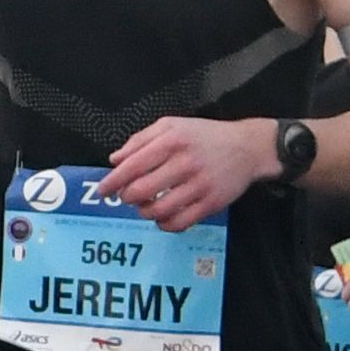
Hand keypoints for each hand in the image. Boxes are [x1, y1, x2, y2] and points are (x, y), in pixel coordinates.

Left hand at [102, 110, 276, 231]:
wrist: (248, 147)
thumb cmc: (204, 135)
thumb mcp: (171, 125)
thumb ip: (140, 140)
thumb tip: (115, 159)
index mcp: (171, 141)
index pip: (132, 166)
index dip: (112, 181)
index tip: (102, 190)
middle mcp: (184, 163)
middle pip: (141, 191)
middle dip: (127, 197)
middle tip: (127, 196)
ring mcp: (199, 185)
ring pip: (159, 210)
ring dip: (144, 212)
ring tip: (145, 206)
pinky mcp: (212, 203)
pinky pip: (180, 223)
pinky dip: (164, 224)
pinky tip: (162, 217)